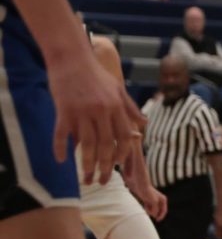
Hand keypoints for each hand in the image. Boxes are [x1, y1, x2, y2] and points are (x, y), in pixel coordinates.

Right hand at [49, 51, 145, 184]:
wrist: (71, 57)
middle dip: (106, 167)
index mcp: (116, 108)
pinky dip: (61, 148)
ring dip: (87, 165)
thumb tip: (144, 124)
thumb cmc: (96, 74)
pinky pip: (62, 134)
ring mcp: (81, 112)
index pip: (123, 137)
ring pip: (86, 145)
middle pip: (106, 146)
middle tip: (103, 182)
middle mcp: (101, 112)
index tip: (120, 167)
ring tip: (86, 179)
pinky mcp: (63, 110)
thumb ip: (130, 108)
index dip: (122, 155)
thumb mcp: (118, 89)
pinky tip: (62, 161)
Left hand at [141, 189, 168, 220]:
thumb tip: (155, 215)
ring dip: (149, 210)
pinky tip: (145, 205)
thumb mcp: (153, 202)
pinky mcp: (149, 201)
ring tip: (146, 206)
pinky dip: (147, 208)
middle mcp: (160, 200)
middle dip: (153, 212)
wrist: (141, 185)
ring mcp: (154, 201)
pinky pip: (149, 208)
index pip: (164, 211)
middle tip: (148, 209)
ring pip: (153, 210)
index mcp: (163, 200)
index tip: (157, 220)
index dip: (161, 216)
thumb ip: (155, 209)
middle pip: (158, 211)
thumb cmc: (147, 192)